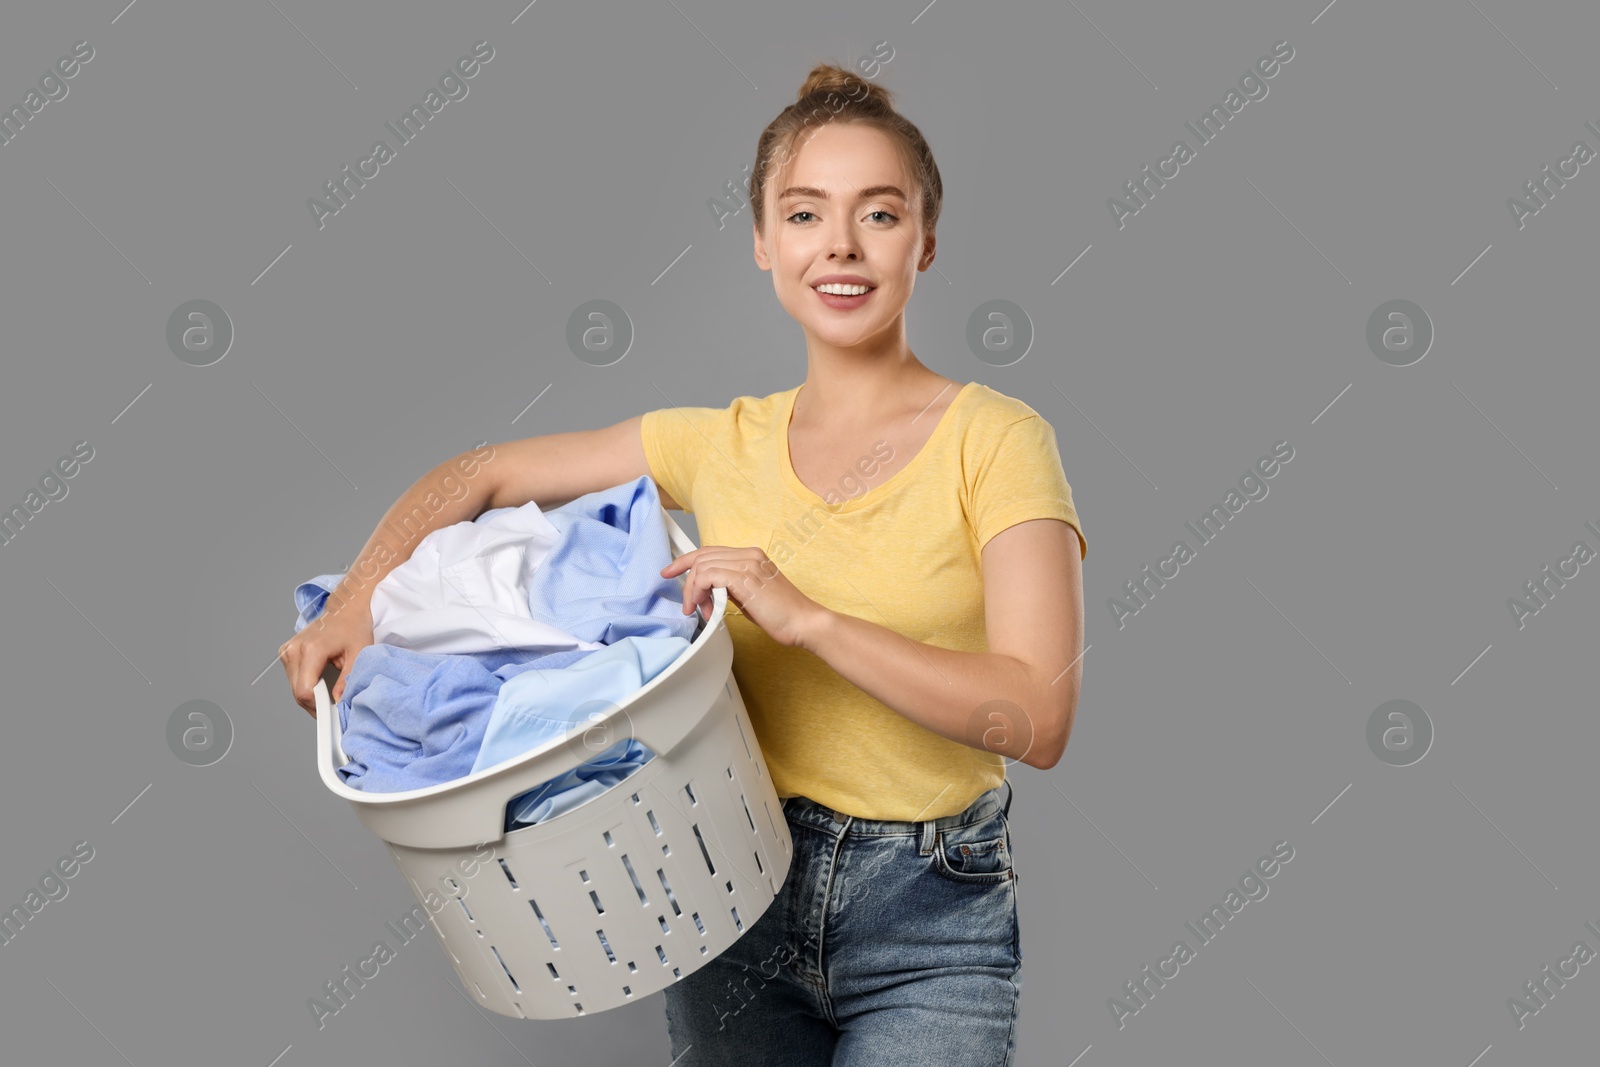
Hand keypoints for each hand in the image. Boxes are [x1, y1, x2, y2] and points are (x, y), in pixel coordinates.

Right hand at [279, 597, 375, 716]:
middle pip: (298, 693)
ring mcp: (287, 651)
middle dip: (316, 704)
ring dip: (310, 696)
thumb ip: (348, 680)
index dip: (319, 706)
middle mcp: (294, 650)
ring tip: (329, 691)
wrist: (345, 609)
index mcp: (311, 649)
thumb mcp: (360, 653)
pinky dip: (306, 685)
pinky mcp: (286, 653)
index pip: (305, 691)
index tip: (333, 711)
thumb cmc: (354, 627)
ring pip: (294, 688)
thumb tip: (339, 701)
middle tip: (334, 704)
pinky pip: (293, 679)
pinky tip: (320, 682)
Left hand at [661, 546, 829, 648]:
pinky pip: (707, 576)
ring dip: (693, 592)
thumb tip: (708, 591)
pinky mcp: (744, 578)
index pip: (710, 551)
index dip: (686, 561)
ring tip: (702, 611)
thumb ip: (731, 587)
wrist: (804, 622)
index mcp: (751, 556)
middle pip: (702, 555)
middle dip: (685, 578)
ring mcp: (747, 564)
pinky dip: (699, 593)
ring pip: (701, 566)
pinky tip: (706, 608)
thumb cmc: (783, 615)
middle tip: (686, 603)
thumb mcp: (751, 596)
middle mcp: (748, 555)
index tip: (671, 572)